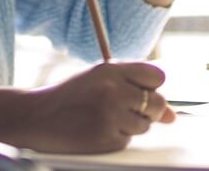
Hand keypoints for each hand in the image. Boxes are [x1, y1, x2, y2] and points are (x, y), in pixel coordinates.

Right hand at [17, 62, 175, 152]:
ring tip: (104, 118)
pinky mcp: (106, 138)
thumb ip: (134, 89)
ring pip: (145, 125)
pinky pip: (128, 139)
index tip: (141, 91)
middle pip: (157, 102)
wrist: (36, 117)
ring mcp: (110, 115)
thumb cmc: (70, 97)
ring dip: (130, 125)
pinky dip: (117, 137)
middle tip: (123, 109)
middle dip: (147, 109)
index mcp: (110, 70)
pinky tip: (97, 129)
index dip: (152, 87)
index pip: (156, 76)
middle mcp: (113, 90)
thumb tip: (172, 115)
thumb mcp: (99, 81)